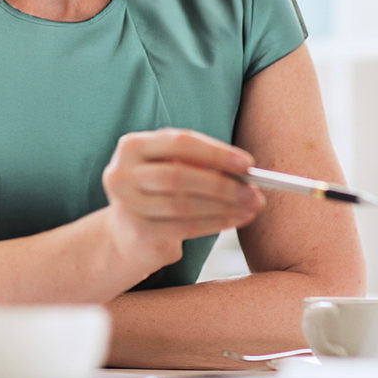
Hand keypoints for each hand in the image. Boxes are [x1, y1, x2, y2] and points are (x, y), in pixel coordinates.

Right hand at [100, 128, 263, 273]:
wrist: (127, 234)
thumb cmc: (158, 192)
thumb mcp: (170, 167)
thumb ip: (199, 163)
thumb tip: (245, 172)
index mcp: (131, 146)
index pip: (179, 143)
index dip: (215, 153)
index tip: (248, 164)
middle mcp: (122, 173)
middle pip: (180, 175)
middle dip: (223, 184)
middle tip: (254, 192)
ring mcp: (127, 205)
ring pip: (184, 204)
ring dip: (224, 207)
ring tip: (251, 207)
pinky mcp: (139, 233)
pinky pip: (185, 227)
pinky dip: (215, 223)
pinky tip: (234, 220)